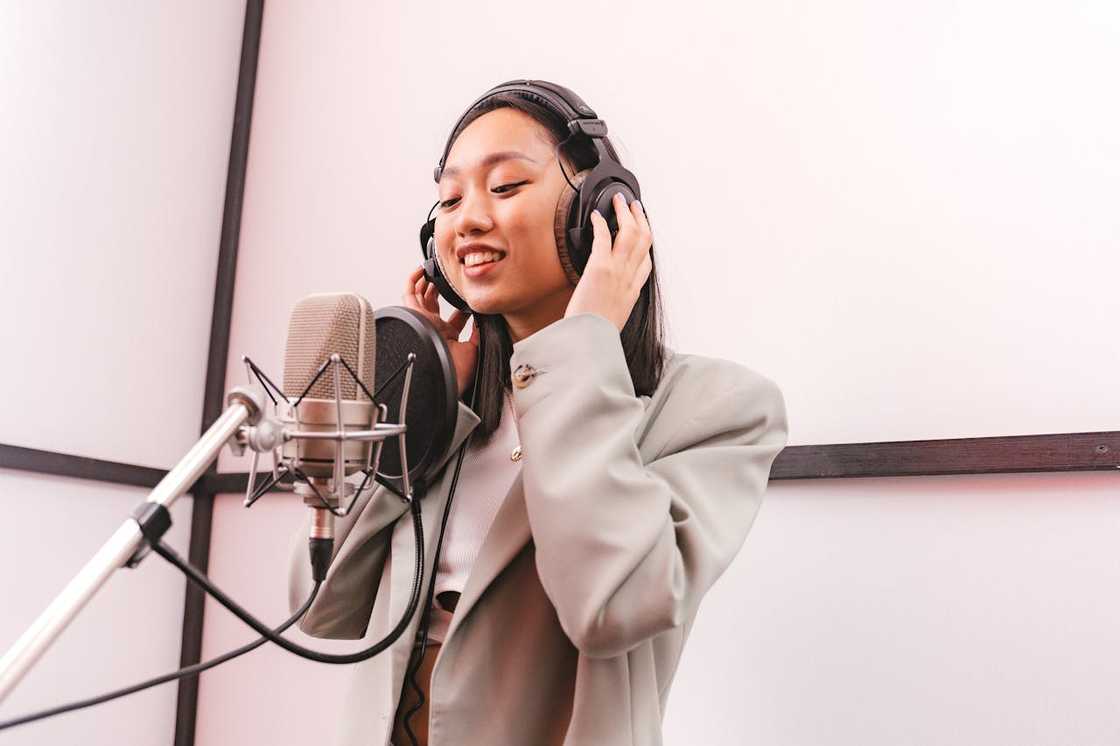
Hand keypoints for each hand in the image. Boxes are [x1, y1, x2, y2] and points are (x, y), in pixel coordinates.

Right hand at [402, 266, 478, 398]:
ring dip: (427, 282)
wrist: (445, 381)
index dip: (463, 305)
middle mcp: (434, 329)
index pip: (455, 317)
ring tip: (434, 270)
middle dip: (440, 289)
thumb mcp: (475, 348)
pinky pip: (408, 294)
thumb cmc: (457, 374)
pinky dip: (413, 280)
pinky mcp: (415, 316)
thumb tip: (487, 316)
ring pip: (420, 297)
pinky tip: (422, 271)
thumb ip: (479, 331)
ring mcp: (424, 322)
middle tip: (448, 278)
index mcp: (448, 337)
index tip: (469, 296)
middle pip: (435, 304)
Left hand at [563, 192, 652, 331]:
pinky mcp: (599, 268)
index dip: (645, 243)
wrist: (588, 342)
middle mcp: (629, 278)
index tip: (641, 231)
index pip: (647, 263)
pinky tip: (596, 216)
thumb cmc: (596, 334)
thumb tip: (608, 299)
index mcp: (633, 292)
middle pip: (644, 240)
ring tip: (618, 201)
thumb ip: (615, 304)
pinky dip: (600, 223)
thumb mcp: (614, 320)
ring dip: (624, 213)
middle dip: (640, 218)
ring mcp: (617, 271)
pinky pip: (603, 238)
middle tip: (633, 205)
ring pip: (629, 233)